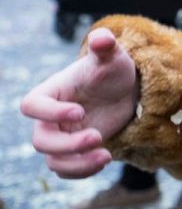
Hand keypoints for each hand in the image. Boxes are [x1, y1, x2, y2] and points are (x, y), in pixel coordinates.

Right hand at [20, 28, 138, 177]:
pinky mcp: (75, 151)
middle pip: (41, 140)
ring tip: (106, 156)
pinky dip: (84, 171)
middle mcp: (50, 118)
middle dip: (68, 145)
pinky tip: (106, 159)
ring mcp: (61, 136)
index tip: (80, 111)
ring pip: (53, 161)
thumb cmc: (111, 70)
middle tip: (98, 136)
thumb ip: (105, 47)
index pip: (31, 106)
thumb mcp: (111, 57)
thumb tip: (103, 38)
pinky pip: (67, 170)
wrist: (124, 91)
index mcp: (50, 92)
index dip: (50, 113)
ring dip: (77, 164)